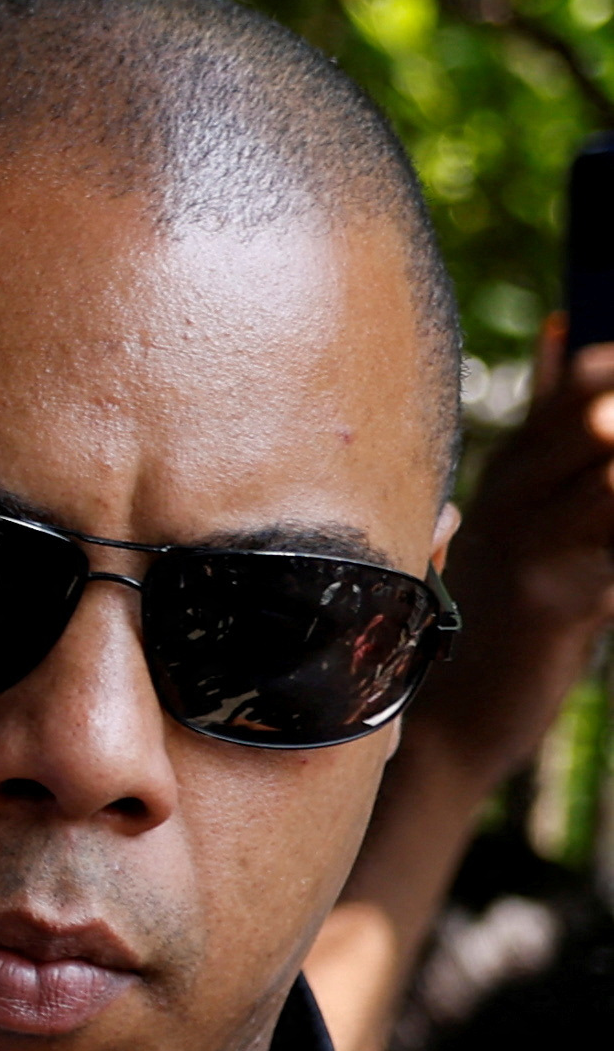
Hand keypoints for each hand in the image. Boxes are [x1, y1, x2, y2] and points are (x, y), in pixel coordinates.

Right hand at [446, 324, 613, 699]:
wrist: (451, 718)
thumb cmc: (502, 611)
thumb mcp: (518, 511)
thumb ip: (547, 430)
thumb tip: (566, 332)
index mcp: (508, 472)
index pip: (577, 387)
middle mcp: (510, 497)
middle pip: (598, 421)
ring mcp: (527, 546)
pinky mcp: (552, 599)